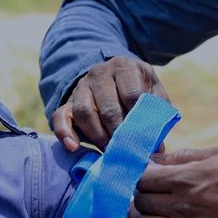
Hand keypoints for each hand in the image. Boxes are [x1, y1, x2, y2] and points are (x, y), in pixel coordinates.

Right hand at [52, 57, 169, 151]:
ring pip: (84, 112)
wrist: (114, 76)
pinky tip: (74, 147)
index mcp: (125, 66)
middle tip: (126, 150)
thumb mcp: (152, 92)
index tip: (143, 140)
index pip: (131, 95)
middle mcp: (100, 72)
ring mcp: (82, 85)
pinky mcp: (68, 100)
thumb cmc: (138, 88)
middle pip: (108, 107)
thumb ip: (157, 113)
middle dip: (118, 133)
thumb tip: (156, 148)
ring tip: (108, 150)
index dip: (137, 120)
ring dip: (97, 136)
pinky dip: (65, 133)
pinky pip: (60, 116)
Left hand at [129, 147, 217, 217]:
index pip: (142, 178)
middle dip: (138, 194)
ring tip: (147, 210)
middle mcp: (182, 206)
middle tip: (147, 190)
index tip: (144, 171)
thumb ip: (186, 156)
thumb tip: (160, 159)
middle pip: (140, 202)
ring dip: (140, 217)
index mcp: (186, 179)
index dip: (138, 173)